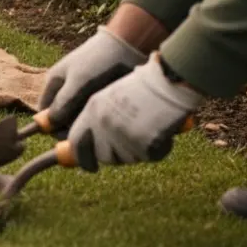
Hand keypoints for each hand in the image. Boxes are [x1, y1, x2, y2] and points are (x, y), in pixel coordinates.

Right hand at [39, 26, 145, 135]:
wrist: (128, 44)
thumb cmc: (99, 60)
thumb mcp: (78, 81)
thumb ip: (63, 103)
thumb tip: (49, 125)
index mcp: (54, 83)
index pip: (45, 112)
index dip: (52, 127)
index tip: (68, 138)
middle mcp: (65, 89)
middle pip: (61, 117)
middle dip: (72, 127)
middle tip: (89, 133)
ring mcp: (82, 92)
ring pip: (78, 116)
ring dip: (86, 123)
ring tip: (100, 125)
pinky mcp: (98, 95)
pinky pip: (92, 113)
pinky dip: (97, 118)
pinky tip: (108, 120)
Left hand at [67, 54, 201, 170]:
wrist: (169, 79)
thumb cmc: (144, 86)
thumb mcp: (110, 96)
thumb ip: (97, 119)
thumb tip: (88, 147)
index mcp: (92, 110)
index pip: (77, 142)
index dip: (81, 158)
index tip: (89, 166)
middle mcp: (104, 124)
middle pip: (102, 156)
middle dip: (115, 155)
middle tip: (129, 146)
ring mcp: (123, 134)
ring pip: (125, 159)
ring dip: (136, 151)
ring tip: (148, 129)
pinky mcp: (144, 143)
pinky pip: (149, 156)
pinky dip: (158, 149)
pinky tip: (163, 132)